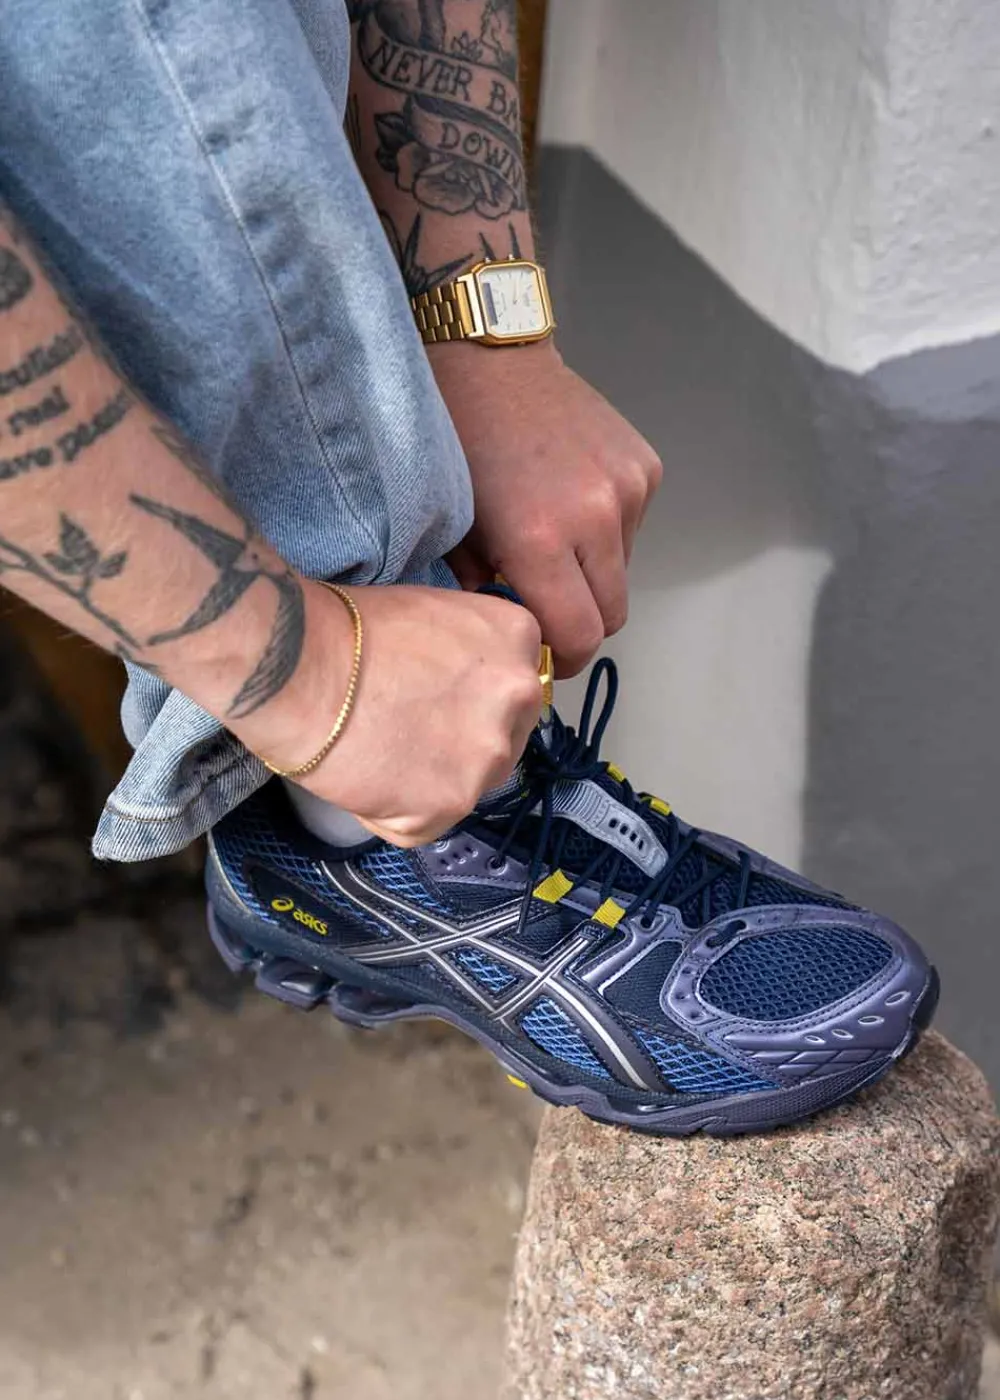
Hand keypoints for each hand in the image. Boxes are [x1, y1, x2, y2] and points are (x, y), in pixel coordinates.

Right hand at [239, 583, 542, 847]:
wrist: (298, 668)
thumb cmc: (347, 630)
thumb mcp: (435, 614)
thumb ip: (471, 651)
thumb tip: (465, 685)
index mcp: (518, 638)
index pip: (515, 685)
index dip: (472, 698)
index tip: (436, 699)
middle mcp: (518, 697)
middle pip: (502, 738)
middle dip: (460, 742)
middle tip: (405, 730)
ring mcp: (488, 755)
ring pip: (468, 784)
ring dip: (429, 780)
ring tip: (377, 752)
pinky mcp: (449, 805)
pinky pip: (425, 822)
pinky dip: (394, 812)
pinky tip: (364, 779)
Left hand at [431, 340, 662, 675]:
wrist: (491, 360)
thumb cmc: (460, 446)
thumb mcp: (459, 531)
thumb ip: (490, 591)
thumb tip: (515, 627)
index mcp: (542, 541)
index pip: (581, 636)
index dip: (564, 657)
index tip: (546, 652)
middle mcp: (597, 518)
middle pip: (613, 615)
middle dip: (582, 623)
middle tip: (549, 607)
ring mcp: (629, 490)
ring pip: (624, 572)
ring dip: (594, 572)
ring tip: (554, 537)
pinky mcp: (646, 467)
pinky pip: (633, 529)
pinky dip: (606, 531)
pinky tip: (571, 499)